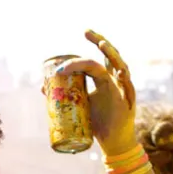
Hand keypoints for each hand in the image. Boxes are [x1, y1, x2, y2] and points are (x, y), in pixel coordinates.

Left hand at [53, 31, 136, 156]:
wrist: (113, 142)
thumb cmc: (99, 123)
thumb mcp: (79, 106)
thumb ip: (66, 95)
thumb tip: (44, 88)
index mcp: (103, 80)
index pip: (94, 60)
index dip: (80, 56)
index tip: (62, 61)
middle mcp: (114, 80)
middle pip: (110, 56)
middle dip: (99, 41)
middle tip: (86, 31)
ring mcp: (122, 89)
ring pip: (120, 66)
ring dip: (112, 55)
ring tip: (103, 45)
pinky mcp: (127, 102)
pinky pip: (128, 87)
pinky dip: (124, 79)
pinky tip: (121, 72)